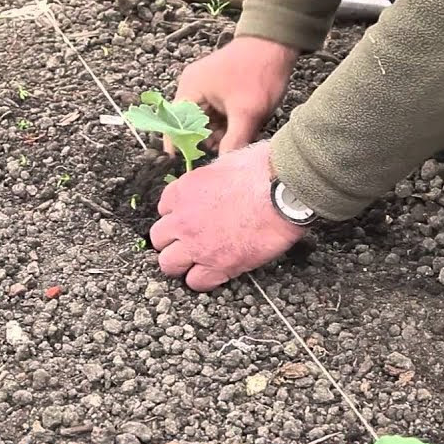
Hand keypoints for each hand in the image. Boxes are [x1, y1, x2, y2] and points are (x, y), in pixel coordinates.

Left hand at [150, 141, 305, 290]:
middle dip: (172, 240)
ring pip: (169, 264)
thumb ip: (213, 176)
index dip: (178, 214)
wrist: (283, 191)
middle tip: (189, 241)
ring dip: (181, 263)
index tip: (189, 217)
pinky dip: (203, 280)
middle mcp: (183, 219)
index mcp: (184, 190)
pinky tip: (215, 272)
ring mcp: (197, 245)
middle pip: (159, 238)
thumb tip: (218, 179)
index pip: (164, 208)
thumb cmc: (263, 170)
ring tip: (197, 261)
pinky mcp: (219, 265)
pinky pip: (196, 282)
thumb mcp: (226, 162)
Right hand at [166, 36, 297, 155]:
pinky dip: (227, 124)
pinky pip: (217, 114)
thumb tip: (223, 167)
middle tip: (226, 151)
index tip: (189, 165)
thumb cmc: (258, 72)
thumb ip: (233, 141)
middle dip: (206, 141)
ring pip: (206, 122)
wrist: (277, 43)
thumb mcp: (247, 112)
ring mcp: (206, 88)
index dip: (180, 147)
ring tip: (238, 138)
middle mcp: (192, 88)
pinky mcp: (219, 90)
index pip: (174, 125)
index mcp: (190, 90)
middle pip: (190, 126)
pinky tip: (242, 129)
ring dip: (220, 133)